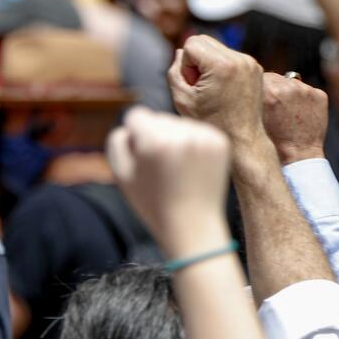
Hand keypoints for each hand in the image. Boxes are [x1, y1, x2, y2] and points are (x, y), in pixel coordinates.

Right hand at [107, 107, 231, 251]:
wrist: (193, 223)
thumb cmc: (153, 201)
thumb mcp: (122, 174)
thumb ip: (118, 140)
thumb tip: (131, 123)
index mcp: (154, 140)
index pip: (136, 115)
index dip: (135, 137)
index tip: (142, 158)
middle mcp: (181, 133)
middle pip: (159, 118)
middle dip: (156, 137)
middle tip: (162, 169)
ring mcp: (204, 136)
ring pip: (179, 124)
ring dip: (176, 139)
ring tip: (178, 169)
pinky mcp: (220, 141)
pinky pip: (198, 131)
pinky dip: (194, 144)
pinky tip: (192, 167)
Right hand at [167, 35, 265, 150]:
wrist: (243, 140)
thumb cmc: (212, 123)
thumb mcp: (182, 98)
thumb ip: (175, 71)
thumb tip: (182, 53)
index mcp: (223, 65)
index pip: (191, 44)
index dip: (186, 66)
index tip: (194, 86)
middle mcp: (240, 59)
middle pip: (204, 40)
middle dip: (196, 61)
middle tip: (201, 87)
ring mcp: (250, 62)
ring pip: (216, 47)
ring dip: (208, 64)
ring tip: (213, 90)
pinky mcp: (254, 67)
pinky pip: (229, 56)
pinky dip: (221, 68)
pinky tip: (223, 89)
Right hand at [261, 72, 327, 165]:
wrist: (298, 155)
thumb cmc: (272, 141)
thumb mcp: (254, 118)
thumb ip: (252, 98)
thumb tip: (249, 82)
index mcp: (269, 92)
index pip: (259, 76)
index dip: (258, 87)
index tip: (258, 96)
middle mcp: (288, 88)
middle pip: (276, 78)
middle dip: (273, 88)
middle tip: (273, 106)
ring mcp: (306, 91)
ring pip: (291, 83)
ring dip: (288, 92)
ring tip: (287, 111)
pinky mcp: (319, 95)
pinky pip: (307, 90)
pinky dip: (304, 98)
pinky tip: (300, 113)